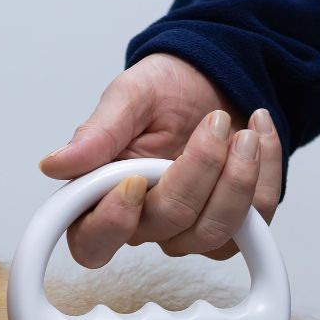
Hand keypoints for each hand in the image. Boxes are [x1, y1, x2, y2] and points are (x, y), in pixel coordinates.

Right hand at [40, 53, 282, 264]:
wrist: (217, 77)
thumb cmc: (167, 89)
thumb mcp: (129, 96)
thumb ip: (96, 134)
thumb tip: (55, 165)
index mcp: (102, 197)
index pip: (91, 243)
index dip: (112, 224)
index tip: (134, 181)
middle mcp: (142, 222)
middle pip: (166, 227)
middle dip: (198, 171)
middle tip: (214, 123)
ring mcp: (187, 230)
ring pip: (212, 233)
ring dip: (237, 179)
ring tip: (242, 132)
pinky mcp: (231, 227)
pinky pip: (254, 224)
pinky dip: (264, 174)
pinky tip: (258, 134)